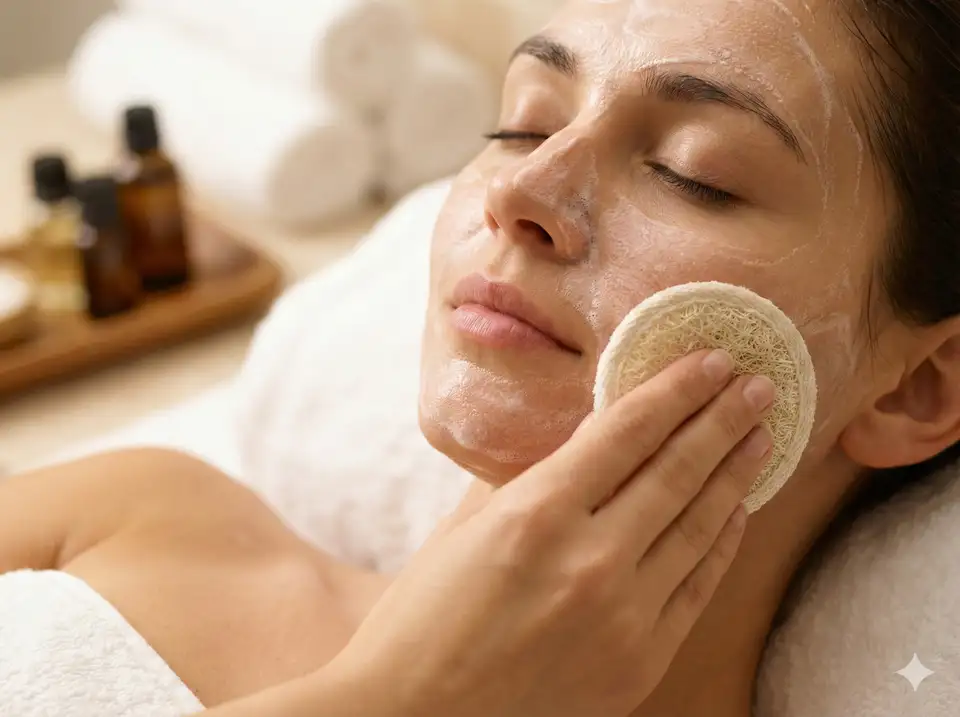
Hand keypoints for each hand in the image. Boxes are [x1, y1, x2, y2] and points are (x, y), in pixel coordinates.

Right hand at [328, 349, 773, 716]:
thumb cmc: (421, 619)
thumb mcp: (464, 528)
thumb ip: (528, 482)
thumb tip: (582, 445)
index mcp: (536, 513)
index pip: (626, 431)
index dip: (674, 390)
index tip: (709, 360)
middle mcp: (589, 559)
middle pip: (676, 470)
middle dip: (722, 420)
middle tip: (757, 386)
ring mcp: (623, 615)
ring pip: (698, 525)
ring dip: (735, 474)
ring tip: (762, 437)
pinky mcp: (641, 661)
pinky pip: (697, 586)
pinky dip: (722, 543)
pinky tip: (737, 511)